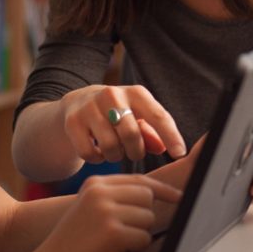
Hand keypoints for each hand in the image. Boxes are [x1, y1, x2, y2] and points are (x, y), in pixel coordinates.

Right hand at [32, 174, 180, 251]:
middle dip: (145, 217)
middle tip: (127, 233)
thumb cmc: (73, 243)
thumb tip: (156, 196)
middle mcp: (100, 191)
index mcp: (95, 183)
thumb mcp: (91, 209)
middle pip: (147, 197)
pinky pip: (143, 238)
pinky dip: (135, 249)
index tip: (178, 197)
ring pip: (148, 217)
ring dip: (139, 235)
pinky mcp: (112, 232)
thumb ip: (117, 197)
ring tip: (116, 244)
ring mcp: (106, 210)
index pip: (139, 179)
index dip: (162, 190)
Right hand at [61, 84, 186, 163]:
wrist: (77, 103)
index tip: (180, 154)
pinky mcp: (72, 122)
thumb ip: (151, 133)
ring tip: (114, 149)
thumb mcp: (137, 116)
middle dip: (136, 152)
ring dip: (116, 156)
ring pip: (111, 147)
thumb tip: (163, 148)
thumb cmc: (117, 113)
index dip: (171, 136)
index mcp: (135, 93)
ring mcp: (90, 107)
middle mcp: (112, 95)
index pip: (158, 115)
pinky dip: (97, 159)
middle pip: (132, 135)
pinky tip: (98, 151)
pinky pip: (89, 153)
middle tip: (134, 152)